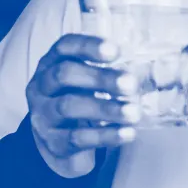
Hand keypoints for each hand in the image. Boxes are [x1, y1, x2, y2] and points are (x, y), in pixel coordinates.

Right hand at [25, 34, 139, 177]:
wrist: (58, 141)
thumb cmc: (78, 100)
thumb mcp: (84, 81)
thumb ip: (106, 71)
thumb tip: (147, 69)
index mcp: (51, 63)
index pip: (65, 47)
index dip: (89, 46)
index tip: (116, 52)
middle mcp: (41, 86)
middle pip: (64, 75)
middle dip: (100, 78)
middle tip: (131, 84)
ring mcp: (43, 115)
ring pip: (68, 107)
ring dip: (105, 109)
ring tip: (134, 113)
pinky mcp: (52, 141)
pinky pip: (76, 138)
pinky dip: (105, 135)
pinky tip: (127, 133)